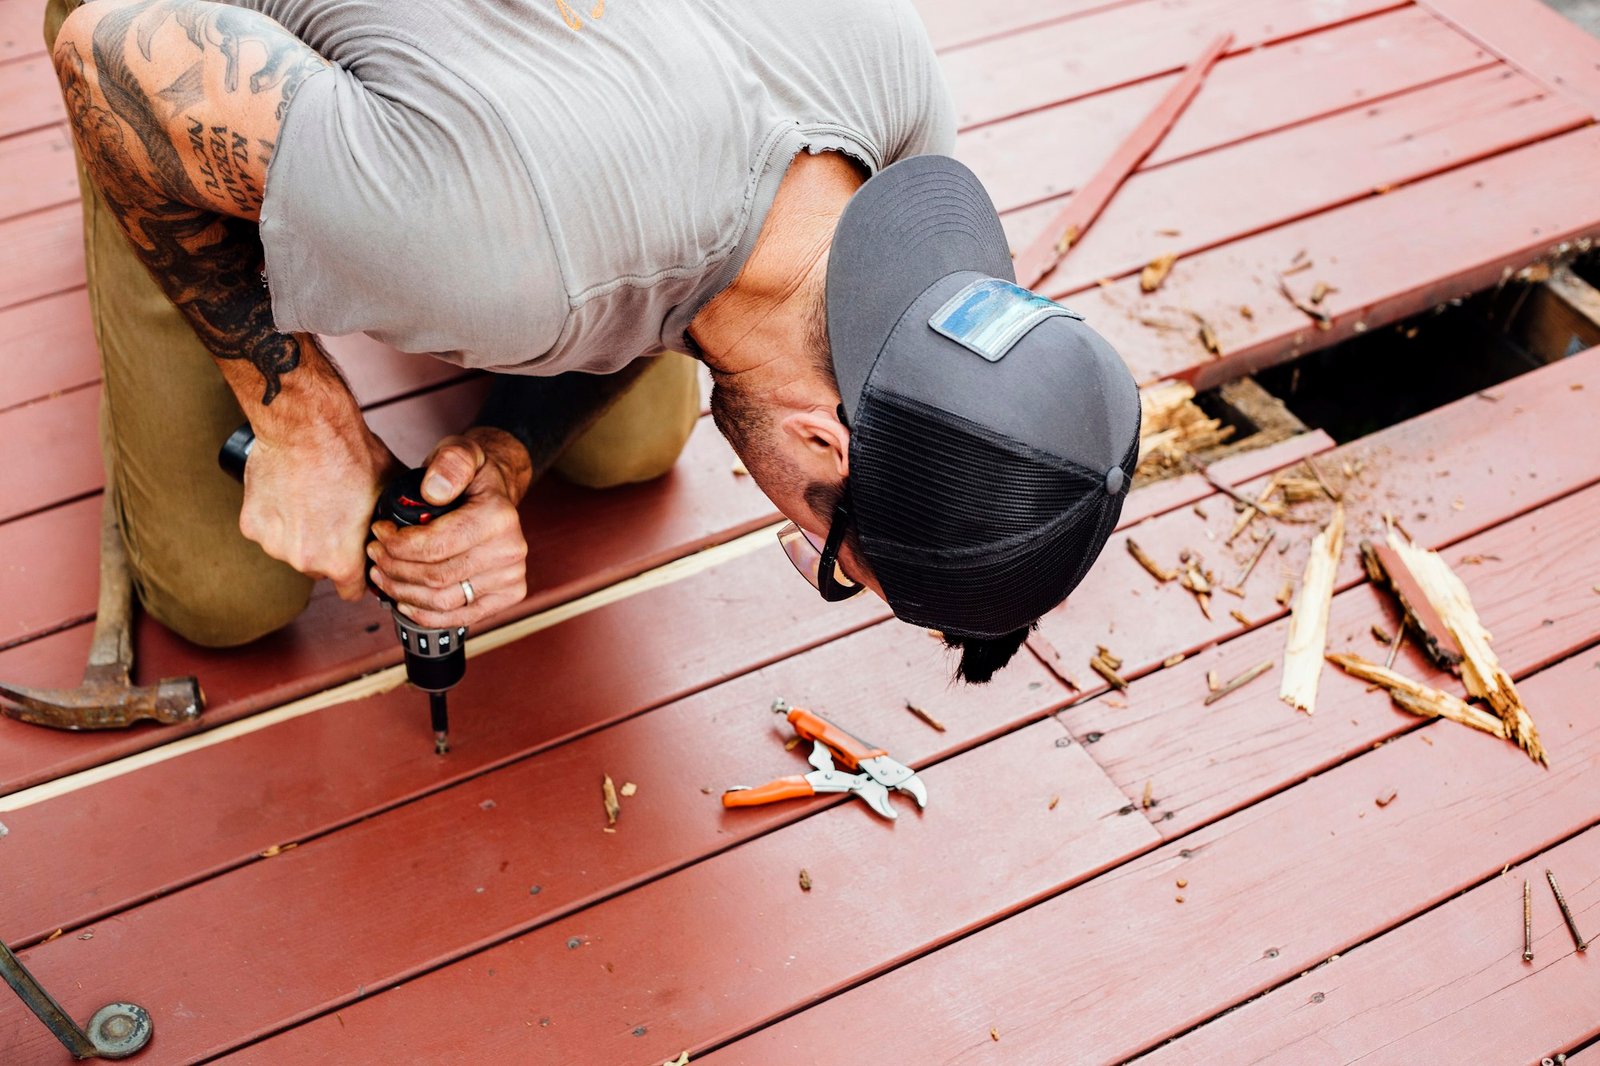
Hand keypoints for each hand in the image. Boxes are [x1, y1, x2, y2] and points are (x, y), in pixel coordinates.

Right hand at [239, 416, 397, 600]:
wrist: (307, 424)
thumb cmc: (351, 454)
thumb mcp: (389, 491)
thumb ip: (398, 520)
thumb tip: (413, 526)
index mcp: (341, 561)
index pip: (352, 592)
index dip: (360, 576)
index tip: (360, 560)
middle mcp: (305, 560)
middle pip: (321, 569)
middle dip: (329, 550)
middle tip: (336, 518)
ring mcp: (274, 543)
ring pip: (292, 549)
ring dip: (301, 532)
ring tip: (314, 498)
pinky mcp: (251, 524)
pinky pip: (269, 529)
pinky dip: (277, 515)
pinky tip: (290, 491)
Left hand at [367, 429, 532, 627]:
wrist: (497, 494)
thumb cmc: (473, 475)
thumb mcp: (460, 452)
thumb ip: (449, 463)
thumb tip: (433, 491)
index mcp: (499, 518)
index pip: (435, 546)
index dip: (397, 544)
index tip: (378, 532)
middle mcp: (510, 552)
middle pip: (435, 577)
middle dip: (394, 568)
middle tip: (374, 555)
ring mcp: (510, 578)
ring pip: (442, 601)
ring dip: (403, 592)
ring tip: (382, 574)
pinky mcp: (506, 596)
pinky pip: (459, 617)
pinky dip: (425, 614)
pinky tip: (404, 600)